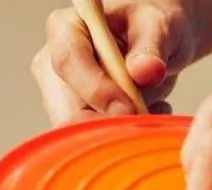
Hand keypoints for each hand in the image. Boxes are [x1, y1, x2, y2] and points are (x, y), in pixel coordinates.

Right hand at [33, 1, 193, 125]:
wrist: (155, 42)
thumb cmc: (150, 25)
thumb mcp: (158, 25)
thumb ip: (151, 46)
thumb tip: (145, 71)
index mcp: (66, 29)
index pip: (68, 63)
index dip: (97, 90)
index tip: (130, 107)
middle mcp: (53, 63)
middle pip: (66, 111)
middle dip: (109, 124)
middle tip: (147, 120)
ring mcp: (62, 96)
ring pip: (81, 134)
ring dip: (121, 132)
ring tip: (153, 106)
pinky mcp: (77, 118)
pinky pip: (95, 142)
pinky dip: (125, 137)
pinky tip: (146, 114)